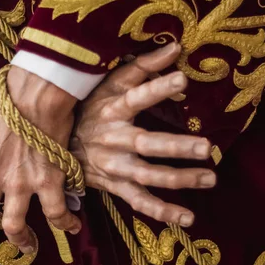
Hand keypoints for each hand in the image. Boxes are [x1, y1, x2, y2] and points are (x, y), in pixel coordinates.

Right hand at [70, 43, 215, 226]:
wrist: (54, 145)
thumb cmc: (89, 109)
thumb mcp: (108, 85)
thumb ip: (142, 67)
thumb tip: (176, 47)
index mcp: (112, 110)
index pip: (136, 97)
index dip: (157, 88)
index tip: (182, 80)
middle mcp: (114, 139)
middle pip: (146, 144)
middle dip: (175, 146)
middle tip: (206, 147)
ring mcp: (114, 166)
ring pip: (147, 175)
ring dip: (179, 178)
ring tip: (209, 178)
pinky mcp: (114, 185)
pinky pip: (139, 201)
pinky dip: (162, 211)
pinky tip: (188, 217)